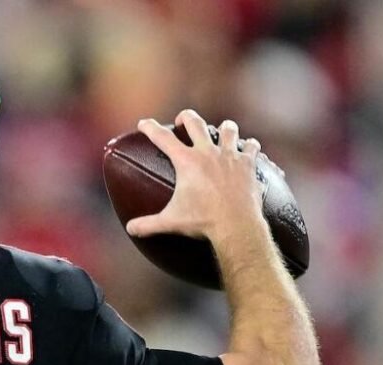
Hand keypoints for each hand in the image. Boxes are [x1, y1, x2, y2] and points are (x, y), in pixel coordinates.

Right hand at [125, 109, 265, 241]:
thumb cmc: (202, 221)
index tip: (144, 123)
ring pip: (228, 129)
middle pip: (195, 122)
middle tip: (182, 121)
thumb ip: (148, 224)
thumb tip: (130, 228)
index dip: (150, 127)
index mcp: (186, 161)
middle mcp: (208, 152)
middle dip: (186, 117)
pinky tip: (247, 147)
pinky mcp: (248, 164)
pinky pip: (251, 146)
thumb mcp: (171, 221)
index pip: (162, 137)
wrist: (236, 225)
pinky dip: (249, 146)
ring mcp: (230, 155)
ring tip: (221, 131)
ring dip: (223, 128)